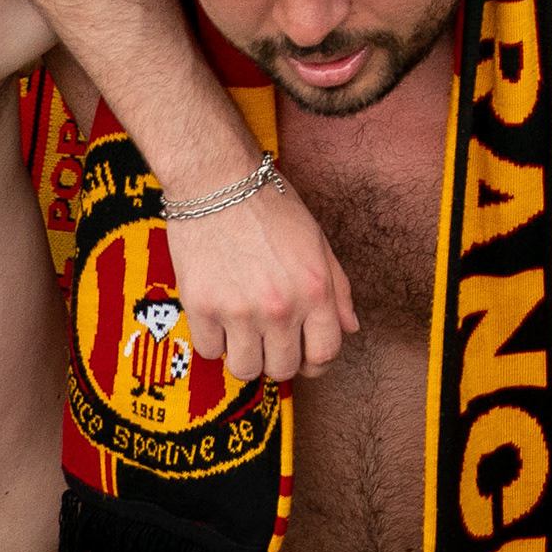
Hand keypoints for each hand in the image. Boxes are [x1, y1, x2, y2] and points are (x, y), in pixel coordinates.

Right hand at [162, 176, 357, 383]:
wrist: (218, 182)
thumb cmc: (271, 207)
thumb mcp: (318, 242)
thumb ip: (338, 290)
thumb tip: (350, 328)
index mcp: (315, 290)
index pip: (325, 355)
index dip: (315, 362)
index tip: (303, 354)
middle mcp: (280, 307)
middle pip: (282, 370)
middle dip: (278, 358)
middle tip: (269, 338)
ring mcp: (239, 310)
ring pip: (245, 369)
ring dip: (245, 355)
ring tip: (243, 329)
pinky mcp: (201, 307)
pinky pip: (209, 351)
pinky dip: (214, 339)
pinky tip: (218, 315)